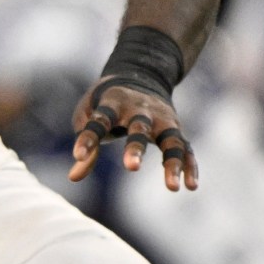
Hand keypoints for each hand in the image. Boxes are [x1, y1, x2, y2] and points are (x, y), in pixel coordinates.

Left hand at [70, 79, 196, 190]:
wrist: (141, 76)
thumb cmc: (107, 103)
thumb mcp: (89, 114)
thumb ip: (86, 145)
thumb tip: (74, 178)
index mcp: (113, 102)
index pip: (99, 120)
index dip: (88, 138)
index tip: (78, 156)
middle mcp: (141, 109)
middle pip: (140, 127)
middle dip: (136, 147)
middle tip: (132, 168)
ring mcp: (162, 119)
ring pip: (171, 140)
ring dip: (172, 162)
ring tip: (172, 187)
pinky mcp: (176, 129)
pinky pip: (186, 148)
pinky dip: (190, 166)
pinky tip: (190, 186)